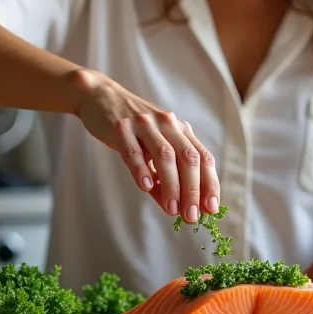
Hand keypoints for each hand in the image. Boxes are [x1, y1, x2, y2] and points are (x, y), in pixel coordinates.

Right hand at [74, 70, 219, 223]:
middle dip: (193, 189)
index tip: (211, 209)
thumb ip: (162, 176)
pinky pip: (133, 150)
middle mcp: (166, 124)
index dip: (210, 183)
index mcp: (179, 129)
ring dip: (171, 184)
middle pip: (187, 157)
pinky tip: (145, 187)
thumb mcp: (151, 147)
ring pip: (164, 155)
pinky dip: (141, 169)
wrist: (101, 97)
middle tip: (191, 216)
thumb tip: (172, 209)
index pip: (202, 156)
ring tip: (172, 209)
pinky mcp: (120, 127)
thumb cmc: (131, 128)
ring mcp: (144, 124)